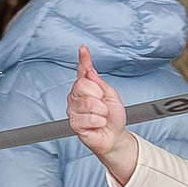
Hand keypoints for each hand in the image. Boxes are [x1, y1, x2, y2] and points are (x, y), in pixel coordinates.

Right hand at [68, 47, 139, 186]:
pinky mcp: (74, 123)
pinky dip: (98, 122)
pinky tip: (97, 124)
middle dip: (99, 96)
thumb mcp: (112, 96)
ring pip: (88, 103)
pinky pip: (87, 118)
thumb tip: (90, 71)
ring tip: (101, 117)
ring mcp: (74, 109)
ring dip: (101, 112)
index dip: (83, 59)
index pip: (83, 70)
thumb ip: (101, 84)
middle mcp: (77, 96)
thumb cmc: (112, 118)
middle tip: (103, 107)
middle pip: (84, 85)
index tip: (83, 48)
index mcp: (87, 87)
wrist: (113, 137)